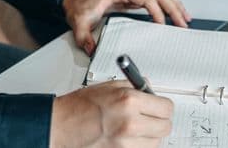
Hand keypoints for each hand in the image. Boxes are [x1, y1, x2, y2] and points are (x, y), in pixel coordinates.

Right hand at [50, 80, 173, 147]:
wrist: (61, 127)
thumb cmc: (79, 107)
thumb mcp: (108, 86)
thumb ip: (133, 87)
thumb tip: (150, 89)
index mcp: (129, 101)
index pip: (166, 108)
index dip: (163, 106)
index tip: (159, 106)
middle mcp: (130, 124)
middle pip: (165, 127)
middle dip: (159, 120)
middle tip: (150, 117)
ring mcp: (126, 144)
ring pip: (155, 142)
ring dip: (149, 135)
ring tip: (133, 128)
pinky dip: (138, 145)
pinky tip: (127, 137)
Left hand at [63, 0, 190, 53]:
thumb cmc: (79, 5)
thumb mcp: (79, 22)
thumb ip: (84, 37)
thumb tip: (92, 49)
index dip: (157, 11)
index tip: (162, 25)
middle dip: (173, 8)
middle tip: (183, 24)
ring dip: (175, 4)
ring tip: (185, 19)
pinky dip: (168, 3)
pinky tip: (175, 12)